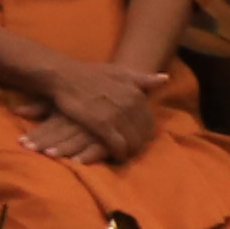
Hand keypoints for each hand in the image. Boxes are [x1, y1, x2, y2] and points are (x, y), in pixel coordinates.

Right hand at [31, 57, 162, 162]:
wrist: (64, 76)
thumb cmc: (90, 74)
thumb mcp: (119, 71)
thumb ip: (142, 78)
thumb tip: (165, 79)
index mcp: (136, 93)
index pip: (149, 120)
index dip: (145, 132)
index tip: (139, 139)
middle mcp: (130, 103)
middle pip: (142, 133)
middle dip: (139, 144)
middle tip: (132, 151)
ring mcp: (116, 114)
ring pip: (132, 141)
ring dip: (130, 151)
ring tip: (124, 155)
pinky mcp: (101, 124)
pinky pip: (117, 144)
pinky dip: (119, 153)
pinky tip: (116, 157)